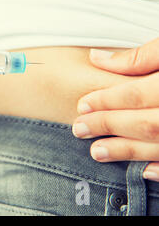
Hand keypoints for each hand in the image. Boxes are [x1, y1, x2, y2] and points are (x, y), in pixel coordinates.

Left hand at [73, 38, 158, 182]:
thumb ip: (143, 55)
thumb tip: (98, 59)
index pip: (138, 94)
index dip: (107, 101)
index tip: (82, 105)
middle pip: (146, 123)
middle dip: (109, 126)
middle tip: (79, 129)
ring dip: (128, 151)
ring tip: (97, 152)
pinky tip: (144, 171)